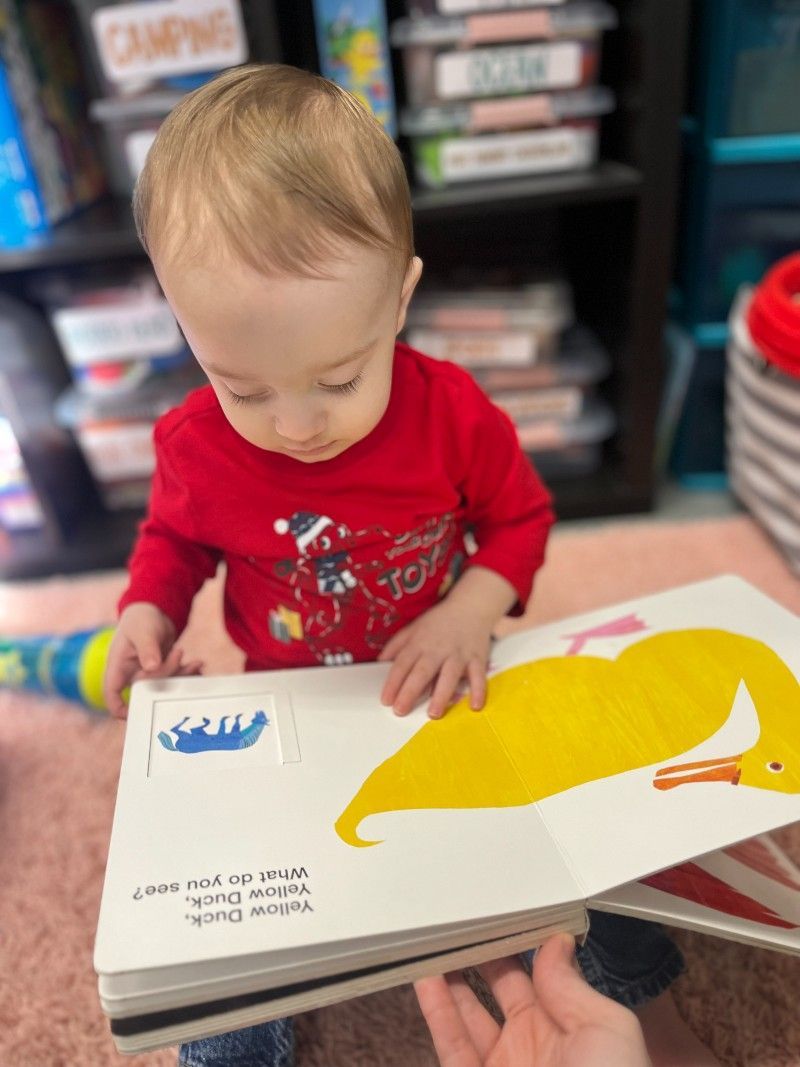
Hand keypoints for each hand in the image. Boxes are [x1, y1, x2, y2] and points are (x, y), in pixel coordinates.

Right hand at [102, 602, 202, 718]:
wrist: (154, 610)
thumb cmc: (141, 619)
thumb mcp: (143, 631)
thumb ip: (147, 648)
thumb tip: (151, 667)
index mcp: (118, 666)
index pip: (112, 695)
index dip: (122, 709)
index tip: (140, 713)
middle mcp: (131, 674)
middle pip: (147, 690)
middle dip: (166, 676)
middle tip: (178, 653)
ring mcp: (147, 674)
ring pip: (164, 687)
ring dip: (181, 676)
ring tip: (195, 661)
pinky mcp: (162, 671)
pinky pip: (174, 679)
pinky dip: (187, 673)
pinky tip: (197, 665)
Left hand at [378, 596, 492, 718]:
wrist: (470, 606)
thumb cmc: (438, 622)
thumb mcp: (413, 628)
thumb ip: (396, 646)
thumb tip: (379, 663)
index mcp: (419, 642)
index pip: (403, 663)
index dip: (393, 682)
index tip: (386, 700)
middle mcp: (438, 649)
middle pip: (422, 671)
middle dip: (410, 691)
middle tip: (400, 710)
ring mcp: (459, 654)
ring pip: (449, 675)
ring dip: (441, 694)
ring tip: (433, 714)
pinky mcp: (477, 658)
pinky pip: (478, 676)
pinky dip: (478, 690)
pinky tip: (475, 706)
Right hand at [415, 933, 651, 1066]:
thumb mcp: (609, 1031)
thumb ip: (573, 986)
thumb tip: (554, 944)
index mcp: (574, 1032)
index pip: (542, 976)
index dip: (522, 944)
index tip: (503, 910)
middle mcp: (535, 1049)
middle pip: (500, 990)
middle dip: (482, 954)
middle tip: (463, 918)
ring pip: (468, 1014)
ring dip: (452, 977)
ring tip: (438, 939)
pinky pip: (450, 1045)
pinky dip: (436, 1011)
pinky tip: (427, 980)